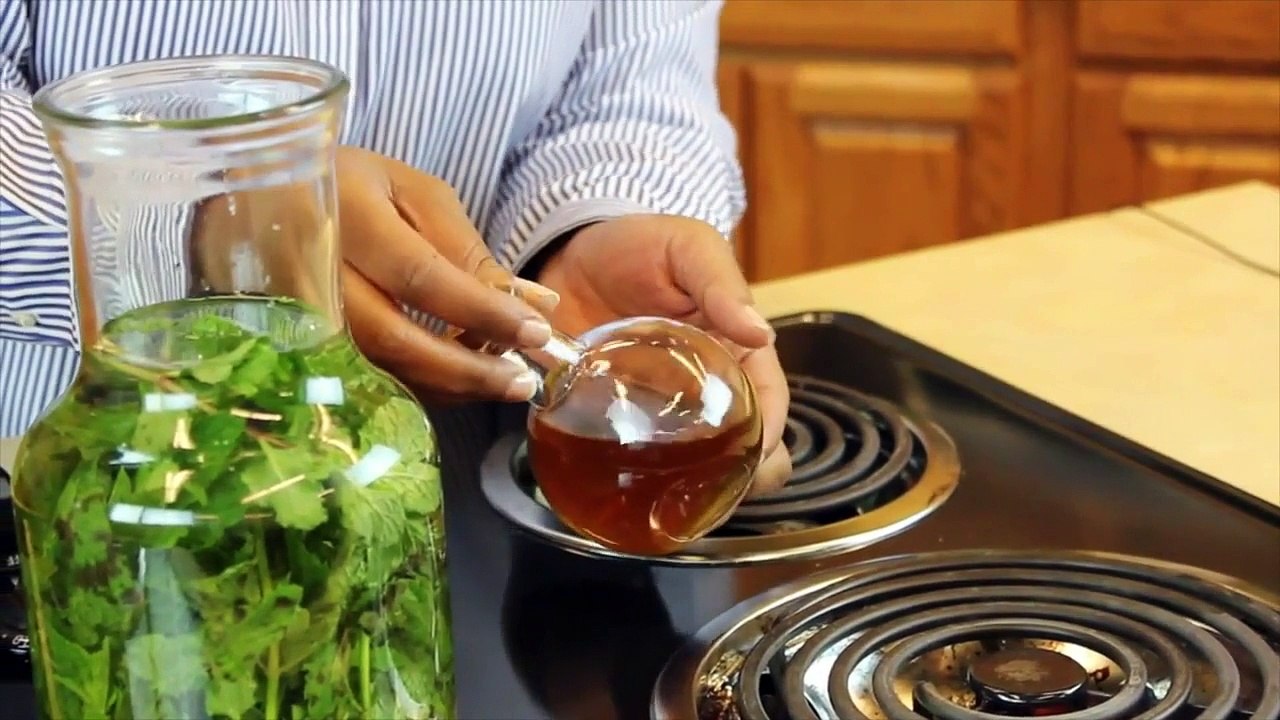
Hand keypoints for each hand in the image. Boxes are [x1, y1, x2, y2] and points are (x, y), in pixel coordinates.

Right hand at [192, 146, 556, 403]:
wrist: (254, 192)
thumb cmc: (349, 185)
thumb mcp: (412, 193)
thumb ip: (467, 250)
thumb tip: (535, 303)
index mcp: (345, 210)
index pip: (420, 275)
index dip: (481, 311)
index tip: (536, 332)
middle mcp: (310, 266)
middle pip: (393, 337)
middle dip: (466, 368)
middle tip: (521, 382)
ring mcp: (290, 311)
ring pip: (375, 368)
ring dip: (445, 385)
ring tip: (499, 384)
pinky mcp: (287, 343)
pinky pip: (359, 377)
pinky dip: (414, 386)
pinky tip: (453, 382)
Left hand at [534, 214, 791, 495]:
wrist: (568, 251)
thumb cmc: (640, 244)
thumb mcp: (688, 247)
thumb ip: (721, 283)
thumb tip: (760, 332)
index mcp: (736, 353)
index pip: (769, 407)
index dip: (769, 440)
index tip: (753, 460)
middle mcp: (703, 389)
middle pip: (741, 451)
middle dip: (739, 481)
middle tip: (711, 491)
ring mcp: (658, 409)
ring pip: (690, 467)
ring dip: (688, 490)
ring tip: (667, 499)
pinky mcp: (612, 417)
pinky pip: (628, 459)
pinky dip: (629, 479)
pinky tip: (616, 485)